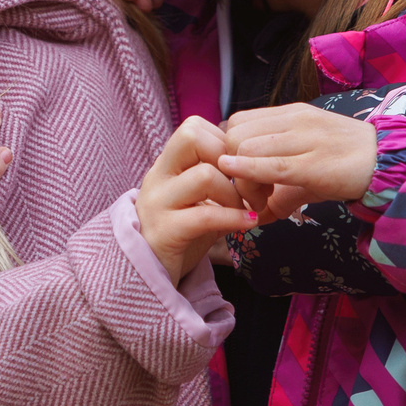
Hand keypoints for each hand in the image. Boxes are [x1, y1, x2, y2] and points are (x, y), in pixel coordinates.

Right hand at [135, 116, 253, 283]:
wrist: (147, 277)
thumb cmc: (181, 236)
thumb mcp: (199, 201)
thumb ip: (219, 180)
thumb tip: (257, 164)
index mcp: (166, 166)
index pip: (193, 127)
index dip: (225, 143)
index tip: (242, 169)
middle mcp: (157, 178)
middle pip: (192, 138)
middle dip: (231, 160)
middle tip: (251, 186)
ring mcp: (157, 204)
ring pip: (204, 176)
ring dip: (236, 193)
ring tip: (249, 210)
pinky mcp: (164, 232)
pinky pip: (205, 215)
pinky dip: (234, 218)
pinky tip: (248, 224)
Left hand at [216, 105, 377, 225]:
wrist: (390, 162)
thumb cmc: (346, 164)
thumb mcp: (307, 162)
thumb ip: (279, 180)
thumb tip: (259, 212)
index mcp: (290, 114)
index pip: (237, 123)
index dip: (230, 152)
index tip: (244, 178)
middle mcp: (294, 119)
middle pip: (235, 135)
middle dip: (232, 169)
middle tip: (253, 194)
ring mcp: (305, 137)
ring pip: (246, 149)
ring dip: (244, 182)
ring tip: (264, 200)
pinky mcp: (315, 163)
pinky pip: (271, 165)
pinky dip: (249, 174)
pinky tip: (249, 189)